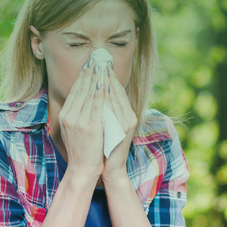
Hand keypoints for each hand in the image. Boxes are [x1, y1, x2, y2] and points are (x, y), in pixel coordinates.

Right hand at [58, 58, 105, 181]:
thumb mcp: (73, 130)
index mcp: (65, 116)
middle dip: (90, 72)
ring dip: (96, 78)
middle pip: (80, 89)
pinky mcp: (90, 127)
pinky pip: (96, 105)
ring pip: (88, 94)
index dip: (82, 76)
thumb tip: (84, 99)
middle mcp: (69, 116)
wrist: (82, 169)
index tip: (90, 64)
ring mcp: (79, 121)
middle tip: (97, 58)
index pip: (75, 91)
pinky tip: (105, 83)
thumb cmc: (81, 151)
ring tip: (102, 65)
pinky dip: (100, 93)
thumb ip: (77, 114)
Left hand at [102, 62, 136, 183]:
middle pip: (117, 90)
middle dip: (107, 73)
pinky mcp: (124, 128)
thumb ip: (105, 111)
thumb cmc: (106, 147)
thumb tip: (98, 93)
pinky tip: (101, 85)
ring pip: (116, 96)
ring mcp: (128, 122)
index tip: (100, 62)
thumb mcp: (107, 126)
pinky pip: (113, 108)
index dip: (109, 75)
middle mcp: (129, 116)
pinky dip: (107, 96)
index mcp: (126, 114)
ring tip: (98, 66)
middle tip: (99, 57)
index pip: (117, 90)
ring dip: (106, 80)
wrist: (110, 168)